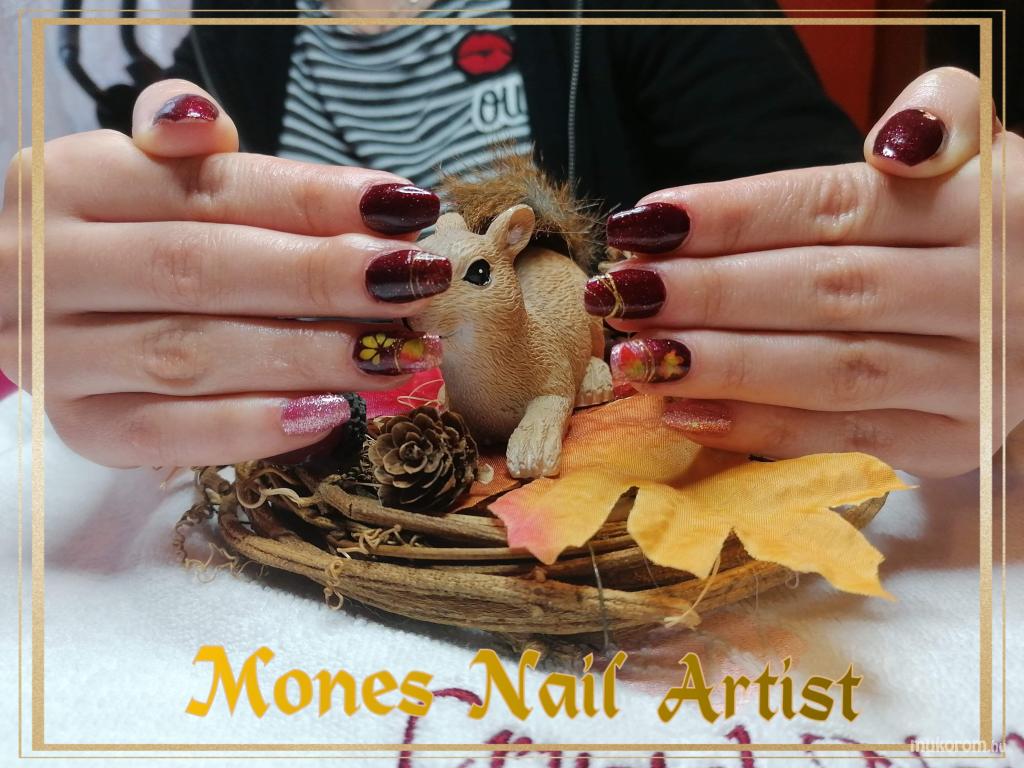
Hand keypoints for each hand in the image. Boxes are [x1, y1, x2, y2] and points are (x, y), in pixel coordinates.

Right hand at [0, 79, 449, 467]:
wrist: (43, 309)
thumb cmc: (127, 234)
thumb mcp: (144, 173)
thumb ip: (189, 152)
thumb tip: (206, 122)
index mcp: (69, 181)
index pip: (209, 186)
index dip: (314, 198)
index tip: (404, 207)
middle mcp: (47, 266)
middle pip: (201, 269)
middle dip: (322, 277)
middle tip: (416, 281)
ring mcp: (58, 355)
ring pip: (191, 355)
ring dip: (308, 356)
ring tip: (396, 352)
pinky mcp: (82, 427)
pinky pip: (169, 435)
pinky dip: (255, 426)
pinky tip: (333, 415)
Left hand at [587, 67, 1020, 477]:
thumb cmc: (982, 228)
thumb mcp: (976, 157)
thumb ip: (942, 116)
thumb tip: (894, 141)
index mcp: (987, 208)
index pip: (835, 208)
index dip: (733, 216)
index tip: (644, 221)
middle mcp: (990, 296)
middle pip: (823, 290)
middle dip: (708, 293)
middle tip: (620, 295)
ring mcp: (976, 380)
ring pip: (830, 371)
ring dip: (719, 365)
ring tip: (632, 358)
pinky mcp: (952, 442)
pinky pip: (844, 439)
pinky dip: (759, 429)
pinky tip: (683, 413)